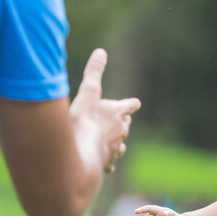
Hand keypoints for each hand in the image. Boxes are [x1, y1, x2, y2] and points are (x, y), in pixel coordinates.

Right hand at [70, 48, 140, 172]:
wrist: (82, 154)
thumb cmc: (84, 122)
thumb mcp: (87, 92)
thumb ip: (94, 72)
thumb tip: (101, 52)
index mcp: (117, 113)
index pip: (130, 105)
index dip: (131, 104)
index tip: (135, 103)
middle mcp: (120, 131)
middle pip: (126, 125)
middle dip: (122, 122)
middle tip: (119, 121)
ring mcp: (115, 149)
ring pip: (121, 145)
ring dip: (117, 142)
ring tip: (112, 143)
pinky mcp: (107, 163)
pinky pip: (110, 162)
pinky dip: (107, 161)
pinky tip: (104, 163)